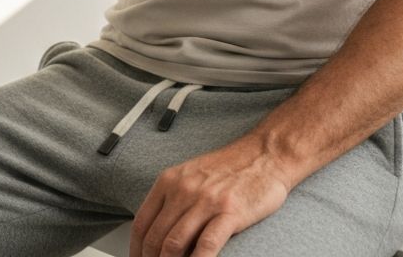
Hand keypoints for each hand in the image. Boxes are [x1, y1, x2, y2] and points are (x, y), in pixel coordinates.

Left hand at [130, 136, 292, 256]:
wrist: (265, 154)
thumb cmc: (231, 167)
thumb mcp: (192, 175)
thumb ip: (173, 199)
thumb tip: (157, 234)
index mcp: (170, 180)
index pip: (141, 223)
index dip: (136, 250)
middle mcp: (184, 189)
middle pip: (155, 238)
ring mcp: (206, 201)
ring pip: (174, 244)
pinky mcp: (229, 212)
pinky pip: (206, 246)